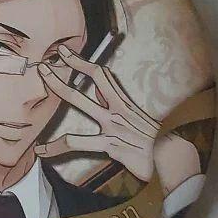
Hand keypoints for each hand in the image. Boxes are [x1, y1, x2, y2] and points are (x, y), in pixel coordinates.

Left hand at [34, 46, 199, 190]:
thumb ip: (119, 110)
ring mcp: (114, 126)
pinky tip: (42, 150)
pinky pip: (78, 142)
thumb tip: (101, 97)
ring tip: (41, 88)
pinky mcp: (111, 144)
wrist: (175, 163)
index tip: (65, 53)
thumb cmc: (157, 145)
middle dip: (68, 70)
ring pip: (81, 103)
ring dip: (59, 91)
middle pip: (92, 81)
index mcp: (125, 104)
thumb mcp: (138, 123)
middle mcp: (119, 111)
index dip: (82, 62)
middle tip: (45, 65)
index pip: (102, 76)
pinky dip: (56, 146)